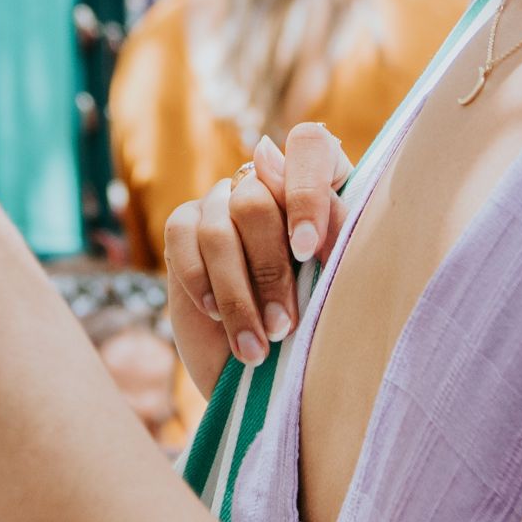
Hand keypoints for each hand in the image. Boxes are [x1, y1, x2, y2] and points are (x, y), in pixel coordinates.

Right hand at [160, 125, 346, 388]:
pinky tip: (217, 315)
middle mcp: (267, 184)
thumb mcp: (338, 277)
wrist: (271, 375)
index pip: (309, 147)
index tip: (308, 252)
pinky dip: (202, 283)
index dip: (306, 193)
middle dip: (270, 270)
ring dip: (238, 295)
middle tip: (284, 325)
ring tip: (257, 344)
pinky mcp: (185, 228)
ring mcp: (222, 203)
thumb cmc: (318, 324)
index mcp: (319, 182)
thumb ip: (323, 216)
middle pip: (255, 198)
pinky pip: (182, 236)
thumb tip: (269, 156)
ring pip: (218, 229)